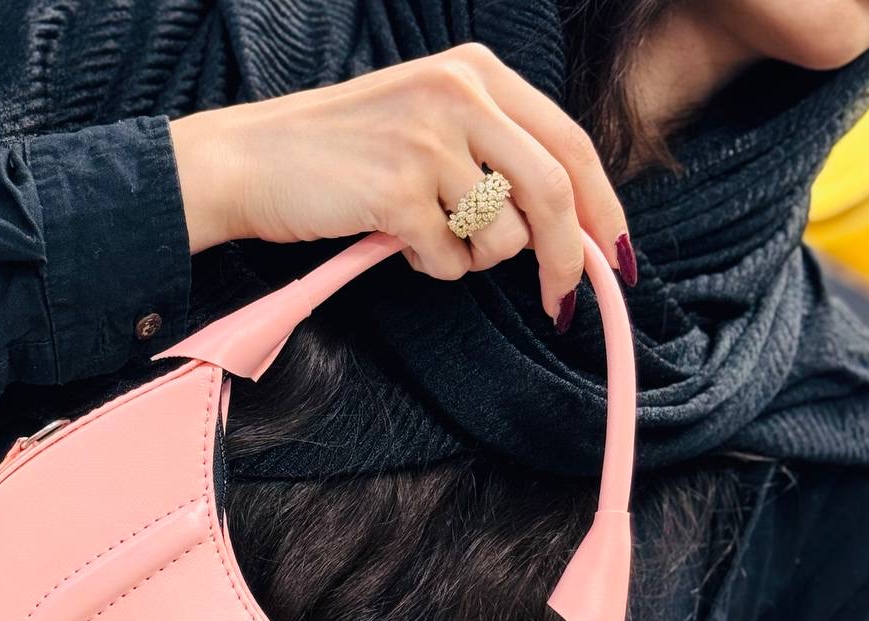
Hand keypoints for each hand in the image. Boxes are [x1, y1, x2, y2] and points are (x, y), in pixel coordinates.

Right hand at [167, 42, 633, 324]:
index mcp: (477, 71)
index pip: (570, 142)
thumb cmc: (343, 153)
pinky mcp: (398, 190)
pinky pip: (449, 261)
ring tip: (427, 236)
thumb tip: (570, 226)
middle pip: (554, 191)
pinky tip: (394, 240)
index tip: (618, 258)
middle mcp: (460, 93)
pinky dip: (431, 267)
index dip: (603, 208)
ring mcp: (428, 140)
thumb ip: (496, 153)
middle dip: (567, 259)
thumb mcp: (429, 122)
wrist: (251, 161)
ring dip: (473, 259)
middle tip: (563, 302)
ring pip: (501, 235)